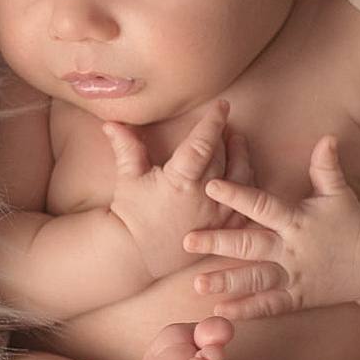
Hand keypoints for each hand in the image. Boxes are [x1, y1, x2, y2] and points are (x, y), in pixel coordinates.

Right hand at [103, 100, 256, 277]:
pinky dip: (248, 186)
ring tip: (238, 142)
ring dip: (242, 156)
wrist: (135, 255)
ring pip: (241, 178)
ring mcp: (218, 215)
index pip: (202, 143)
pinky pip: (246, 204)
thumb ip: (126, 146)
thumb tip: (111, 122)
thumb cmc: (130, 214)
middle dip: (224, 137)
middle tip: (224, 124)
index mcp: (180, 181)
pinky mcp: (225, 230)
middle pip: (223, 157)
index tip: (223, 105)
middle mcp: (204, 197)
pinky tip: (244, 174)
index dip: (213, 122)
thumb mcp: (128, 177)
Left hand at [181, 134, 359, 320]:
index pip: (263, 205)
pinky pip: (270, 305)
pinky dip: (247, 310)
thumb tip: (328, 137)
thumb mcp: (340, 194)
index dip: (238, 195)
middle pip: (251, 246)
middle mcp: (292, 250)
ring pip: (256, 280)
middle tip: (187, 241)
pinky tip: (222, 312)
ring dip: (227, 283)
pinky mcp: (298, 298)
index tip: (211, 186)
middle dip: (218, 243)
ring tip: (197, 285)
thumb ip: (327, 168)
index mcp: (297, 220)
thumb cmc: (353, 223)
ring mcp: (294, 276)